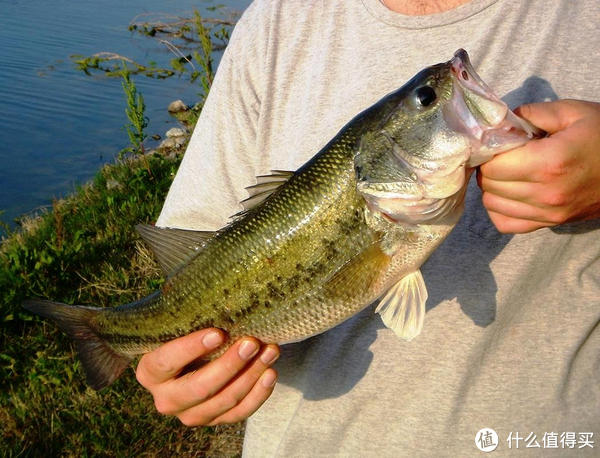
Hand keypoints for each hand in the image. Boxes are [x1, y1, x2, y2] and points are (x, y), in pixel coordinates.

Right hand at [135, 328, 279, 425]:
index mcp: (150, 371)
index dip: (191, 348)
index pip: (167, 361)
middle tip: (252, 343)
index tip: (218, 333)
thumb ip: (188, 315)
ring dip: (251, 376)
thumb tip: (209, 290)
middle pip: (199, 388)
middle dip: (229, 365)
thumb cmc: (187, 332)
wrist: (193, 357)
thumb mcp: (179, 323)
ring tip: (270, 351)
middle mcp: (166, 399)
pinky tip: (270, 374)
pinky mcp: (214, 420)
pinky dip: (258, 395)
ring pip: (224, 401)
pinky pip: (239, 413)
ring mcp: (191, 414)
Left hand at [477, 99, 599, 232]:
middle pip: (490, 185)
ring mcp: (549, 212)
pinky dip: (500, 209)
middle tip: (501, 155)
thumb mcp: (574, 112)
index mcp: (549, 162)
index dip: (489, 152)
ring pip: (492, 204)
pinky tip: (510, 193)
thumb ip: (534, 113)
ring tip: (506, 172)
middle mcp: (546, 192)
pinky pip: (505, 224)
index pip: (493, 166)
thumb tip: (501, 121)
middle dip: (488, 168)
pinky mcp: (551, 223)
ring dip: (492, 188)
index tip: (497, 143)